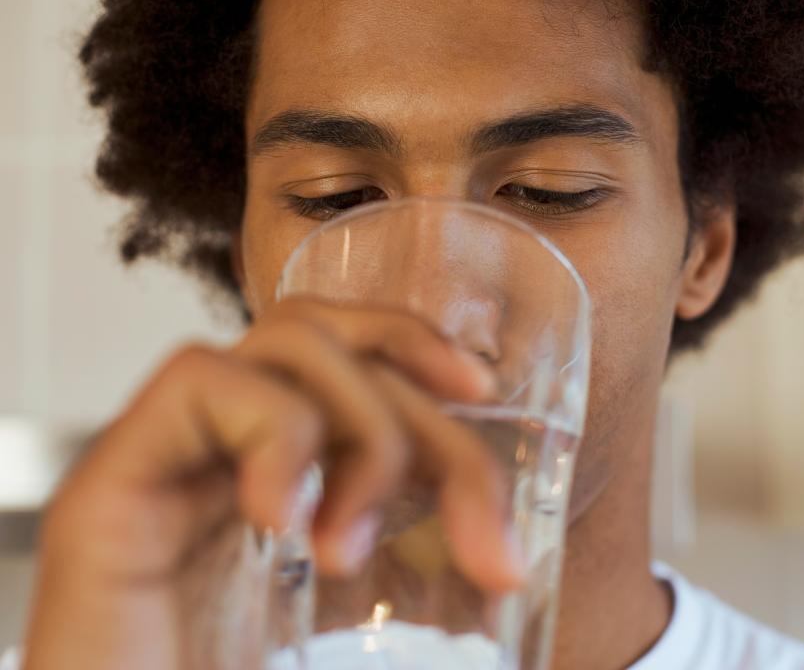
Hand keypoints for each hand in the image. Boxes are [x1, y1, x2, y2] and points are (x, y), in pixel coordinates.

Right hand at [21, 298, 521, 669]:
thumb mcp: (359, 645)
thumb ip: (418, 595)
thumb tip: (516, 576)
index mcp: (277, 487)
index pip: (347, 354)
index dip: (420, 347)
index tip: (482, 393)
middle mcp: (221, 460)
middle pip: (337, 344)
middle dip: (429, 424)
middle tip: (481, 540)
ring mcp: (166, 469)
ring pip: (286, 342)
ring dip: (365, 429)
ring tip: (351, 549)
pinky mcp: (107, 491)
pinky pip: (200, 383)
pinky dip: (275, 433)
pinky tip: (283, 519)